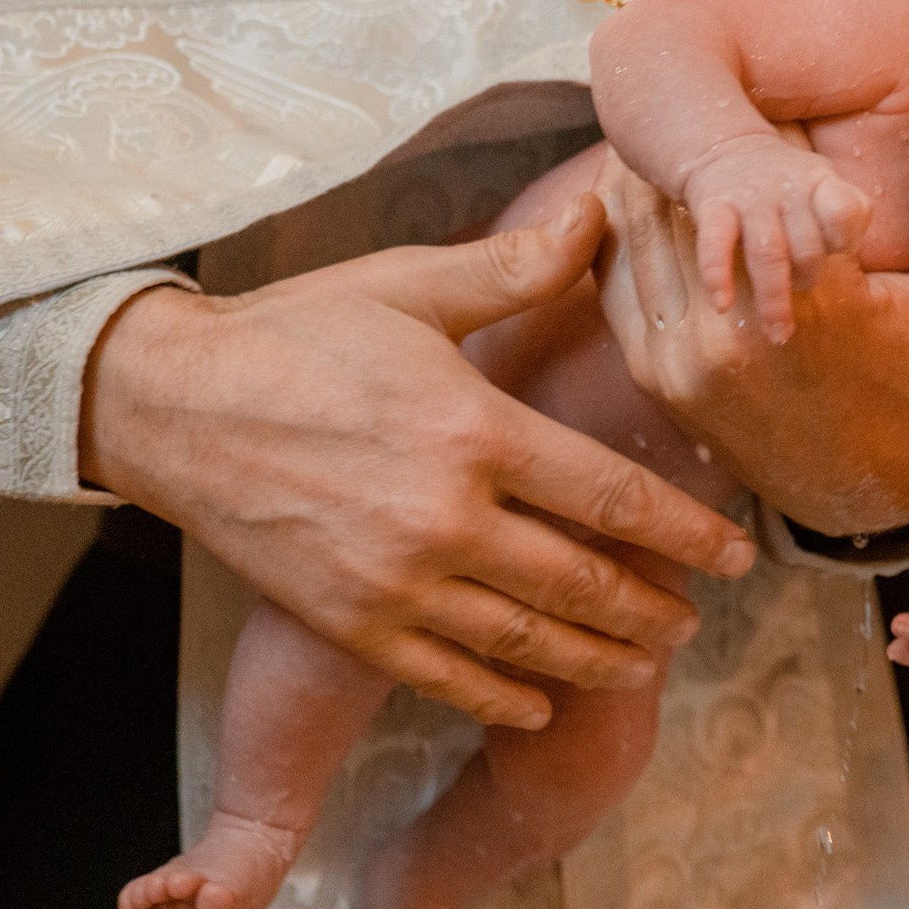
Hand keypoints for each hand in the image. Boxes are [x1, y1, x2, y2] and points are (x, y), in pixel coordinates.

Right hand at [79, 194, 754, 730]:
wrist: (169, 403)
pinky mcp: (349, 622)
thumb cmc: (298, 333)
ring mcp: (395, 582)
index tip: (738, 557)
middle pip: (583, 585)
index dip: (687, 535)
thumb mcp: (413, 286)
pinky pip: (446, 676)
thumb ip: (519, 266)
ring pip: (527, 642)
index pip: (613, 497)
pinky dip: (503, 696)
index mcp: (476, 432)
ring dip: (598, 659)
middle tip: (697, 621)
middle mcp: (445, 518)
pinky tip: (543, 701)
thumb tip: (603, 207)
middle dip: (653, 610)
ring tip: (645, 661)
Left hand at [596, 108, 908, 534]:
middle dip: (698, 142)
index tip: (772, 105)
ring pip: (641, 224)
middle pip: (688, 189)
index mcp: (816, 300)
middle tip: (698, 86)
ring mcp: (685, 356)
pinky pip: (619, 275)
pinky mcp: (654, 374)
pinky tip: (640, 189)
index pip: (764, 169)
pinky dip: (622, 225)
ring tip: (667, 126)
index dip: (767, 129)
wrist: (866, 486)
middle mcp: (737, 329)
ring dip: (652, 171)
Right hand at [679, 134, 870, 340]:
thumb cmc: (789, 186)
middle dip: (808, 276)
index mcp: (820, 184)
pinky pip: (714, 244)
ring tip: (778, 334)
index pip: (845, 211)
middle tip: (802, 285)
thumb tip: (849, 248)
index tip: (842, 251)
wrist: (726, 150)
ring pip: (768, 254)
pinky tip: (721, 306)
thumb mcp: (826, 185)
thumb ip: (849, 215)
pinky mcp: (714, 207)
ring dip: (774, 299)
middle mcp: (787, 191)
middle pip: (808, 247)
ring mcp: (749, 200)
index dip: (845, 237)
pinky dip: (717, 276)